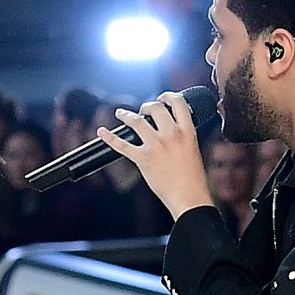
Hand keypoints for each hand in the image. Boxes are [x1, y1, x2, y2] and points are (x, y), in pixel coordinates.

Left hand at [97, 91, 213, 218]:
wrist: (190, 198)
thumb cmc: (193, 179)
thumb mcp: (193, 149)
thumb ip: (183, 136)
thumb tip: (172, 128)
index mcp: (188, 131)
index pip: (178, 103)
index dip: (168, 96)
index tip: (162, 98)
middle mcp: (171, 135)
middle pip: (155, 108)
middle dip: (146, 106)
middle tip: (143, 110)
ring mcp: (156, 146)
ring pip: (137, 121)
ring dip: (126, 115)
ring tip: (120, 113)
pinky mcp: (143, 158)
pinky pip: (122, 145)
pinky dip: (109, 137)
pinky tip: (101, 132)